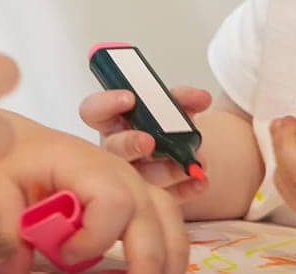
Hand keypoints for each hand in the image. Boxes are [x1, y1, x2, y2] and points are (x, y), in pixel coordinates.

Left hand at [0, 116, 187, 273]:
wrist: (16, 148)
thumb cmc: (7, 164)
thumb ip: (5, 234)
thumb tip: (10, 272)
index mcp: (84, 164)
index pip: (112, 201)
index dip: (96, 237)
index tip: (64, 256)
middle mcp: (118, 172)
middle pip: (150, 215)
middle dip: (147, 261)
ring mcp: (132, 183)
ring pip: (169, 219)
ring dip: (167, 258)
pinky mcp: (135, 198)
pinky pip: (166, 221)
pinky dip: (168, 250)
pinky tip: (155, 271)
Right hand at [78, 85, 213, 202]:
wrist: (180, 150)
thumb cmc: (164, 125)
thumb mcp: (171, 106)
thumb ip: (182, 100)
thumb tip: (201, 97)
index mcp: (113, 121)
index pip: (94, 110)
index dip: (107, 103)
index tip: (128, 98)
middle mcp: (116, 149)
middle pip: (113, 148)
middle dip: (130, 143)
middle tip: (149, 142)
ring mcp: (129, 175)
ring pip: (140, 176)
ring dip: (168, 169)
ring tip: (191, 165)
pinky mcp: (149, 197)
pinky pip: (164, 196)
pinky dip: (185, 189)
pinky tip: (199, 182)